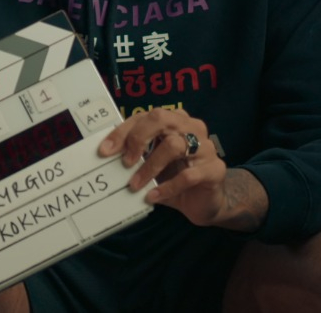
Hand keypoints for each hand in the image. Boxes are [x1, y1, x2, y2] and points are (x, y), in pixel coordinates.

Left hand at [98, 107, 230, 226]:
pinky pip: (188, 175)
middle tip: (125, 161)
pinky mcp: (215, 169)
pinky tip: (153, 196)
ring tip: (134, 184)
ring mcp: (206, 147)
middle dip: (138, 138)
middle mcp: (193, 127)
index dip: (123, 131)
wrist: (206, 203)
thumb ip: (136, 156)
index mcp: (175, 120)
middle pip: (161, 119)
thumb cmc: (175, 178)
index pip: (145, 117)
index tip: (105, 150)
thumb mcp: (152, 164)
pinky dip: (166, 187)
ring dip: (149, 167)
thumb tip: (107, 156)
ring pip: (173, 146)